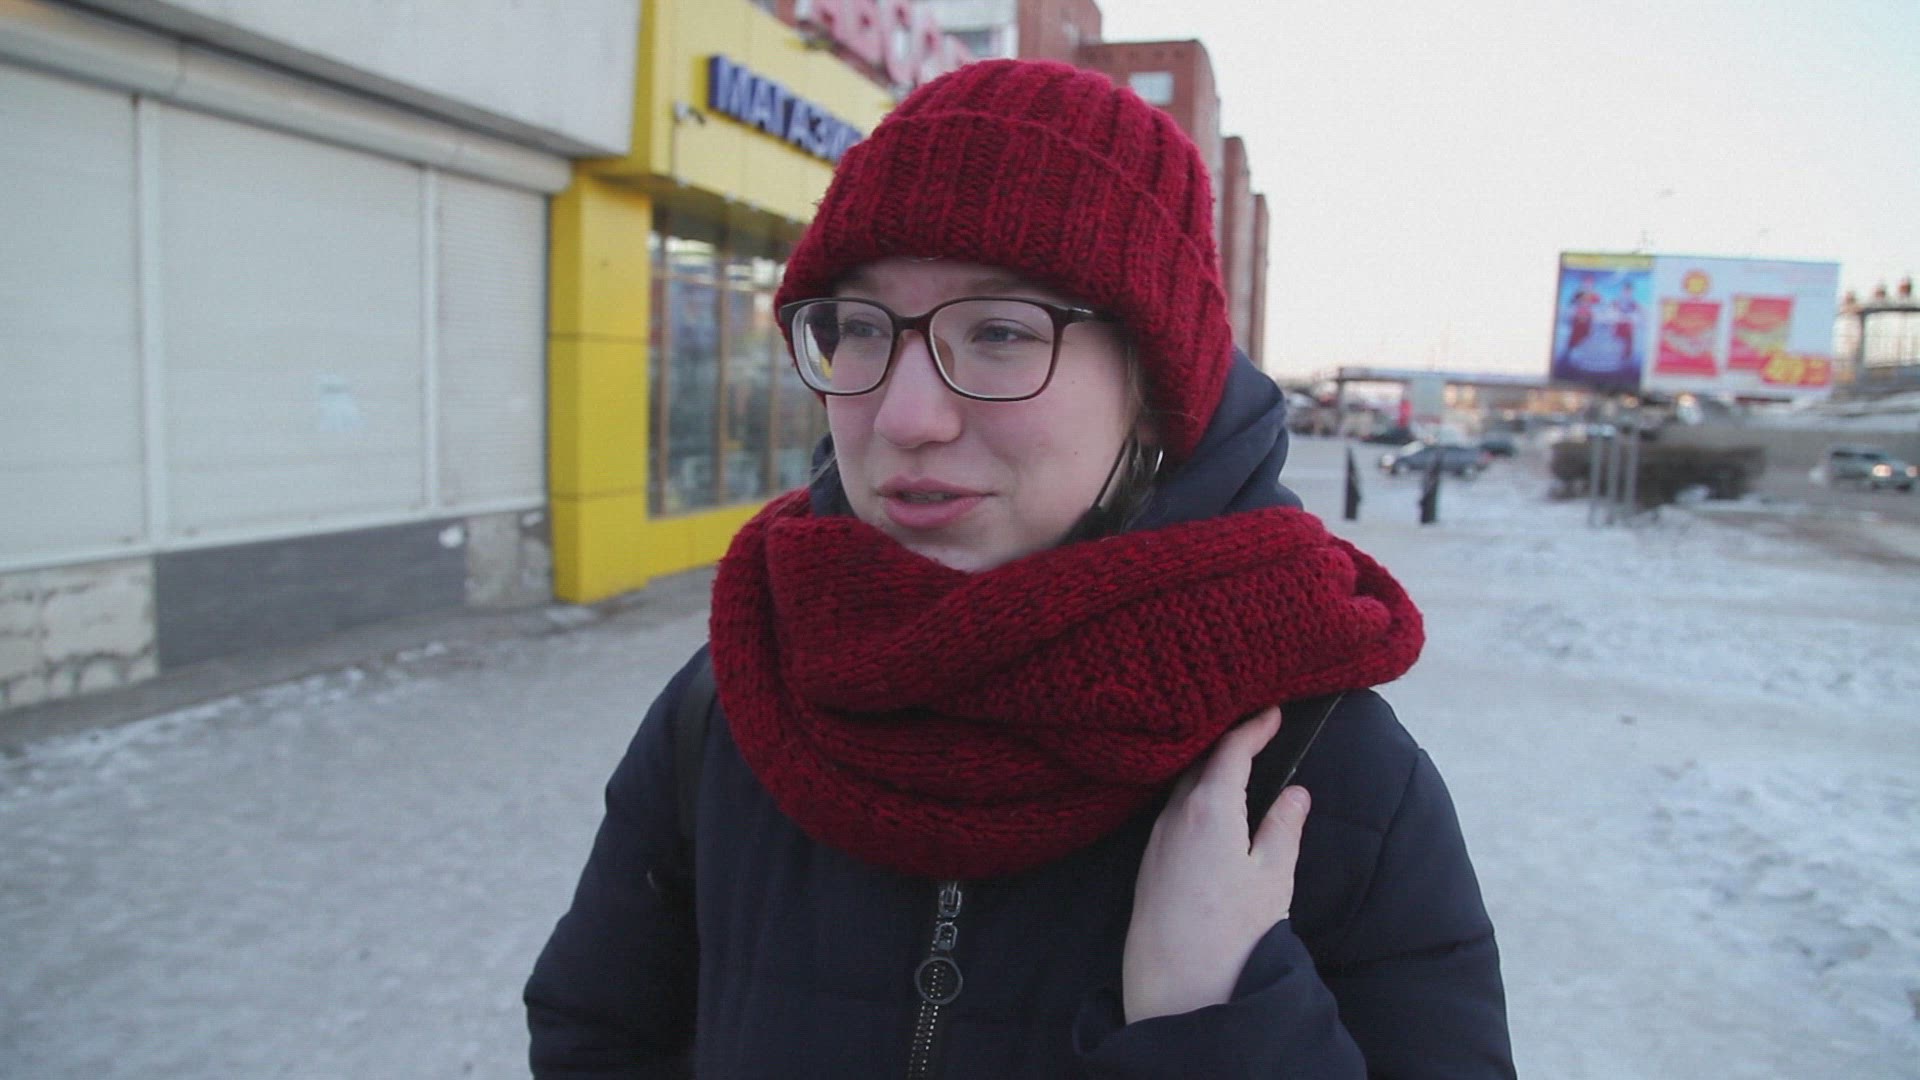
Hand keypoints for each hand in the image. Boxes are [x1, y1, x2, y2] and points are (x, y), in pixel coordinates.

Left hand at [1122, 706, 1309, 1023]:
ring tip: (1235, 762)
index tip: (1271, 711)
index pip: (1230, 751)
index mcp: (1209, 808)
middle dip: (1227, 743)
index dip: (1252, 727)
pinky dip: (1192, 797)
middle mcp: (1174, 814)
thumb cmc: (1231, 934)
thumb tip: (1295, 794)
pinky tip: (1209, 808)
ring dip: (1206, 770)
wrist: (1175, 987)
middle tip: (1255, 729)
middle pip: (1200, 763)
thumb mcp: (1272, 878)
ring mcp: (1156, 838)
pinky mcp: (1148, 862)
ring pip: (1182, 787)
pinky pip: (1171, 813)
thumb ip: (1283, 827)